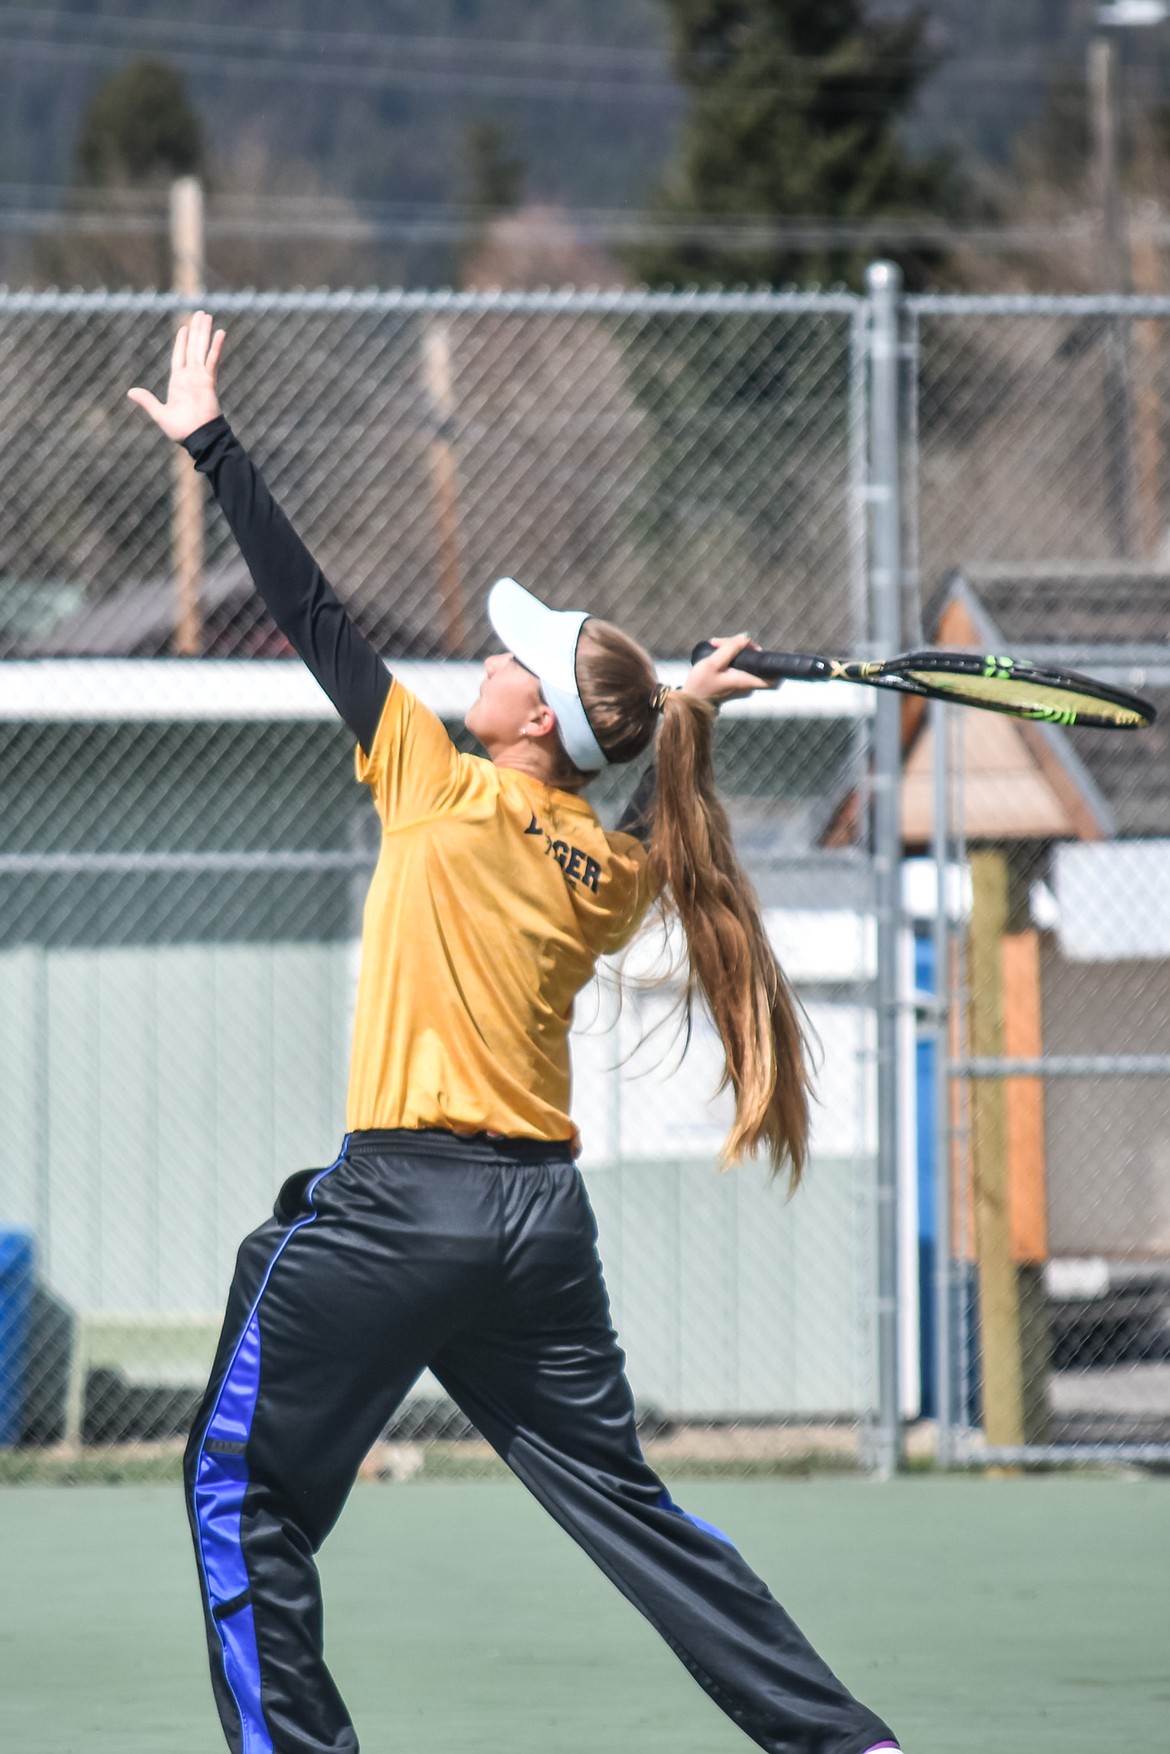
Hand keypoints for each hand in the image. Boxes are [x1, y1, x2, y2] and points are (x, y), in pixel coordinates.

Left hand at [127, 308, 224, 440]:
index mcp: (178, 382)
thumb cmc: (181, 429)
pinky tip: (220, 333)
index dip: (182, 342)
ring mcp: (201, 376)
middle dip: (196, 331)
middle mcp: (190, 376)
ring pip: (202, 348)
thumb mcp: (160, 414)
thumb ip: (147, 401)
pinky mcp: (209, 380)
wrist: (198, 437)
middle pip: (193, 347)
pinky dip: (216, 346)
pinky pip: (213, 359)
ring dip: (205, 332)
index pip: (180, 356)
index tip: (185, 328)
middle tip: (200, 314)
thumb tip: (130, 392)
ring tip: (207, 316)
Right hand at [683, 633, 775, 705]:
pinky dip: (731, 658)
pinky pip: (740, 667)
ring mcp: (742, 686)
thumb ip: (730, 649)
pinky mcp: (735, 685)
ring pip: (747, 663)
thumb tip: (746, 637)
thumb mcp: (712, 663)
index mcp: (745, 681)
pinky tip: (717, 652)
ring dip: (735, 650)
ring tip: (715, 644)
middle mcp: (748, 685)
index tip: (765, 652)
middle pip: (756, 662)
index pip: (774, 679)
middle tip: (724, 641)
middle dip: (744, 647)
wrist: (689, 703)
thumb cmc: (700, 684)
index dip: (776, 666)